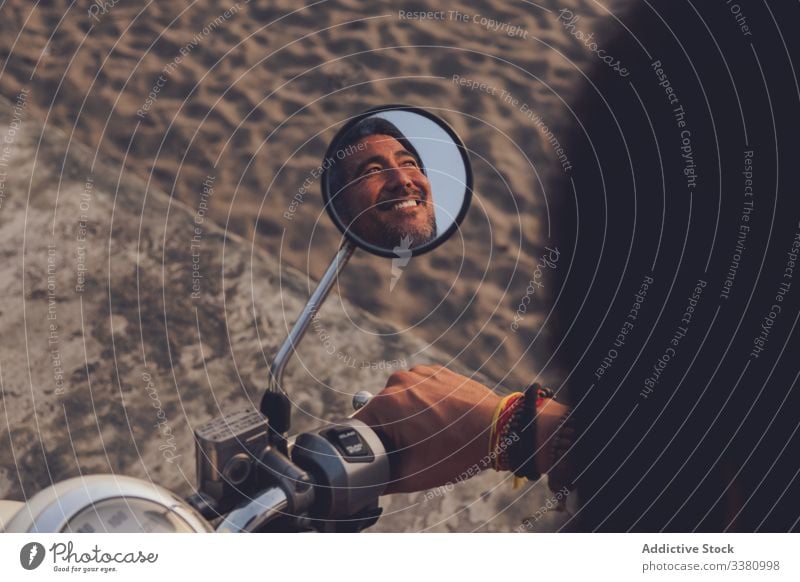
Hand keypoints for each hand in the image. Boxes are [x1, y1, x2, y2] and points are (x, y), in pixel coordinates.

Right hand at [354, 365, 499, 493]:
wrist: (498, 429)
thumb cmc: (456, 451)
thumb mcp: (411, 475)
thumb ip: (378, 478)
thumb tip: (364, 481)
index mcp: (385, 403)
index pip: (358, 427)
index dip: (368, 445)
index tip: (386, 456)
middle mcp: (398, 382)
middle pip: (380, 413)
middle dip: (391, 432)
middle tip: (415, 449)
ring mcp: (418, 373)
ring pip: (400, 402)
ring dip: (408, 417)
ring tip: (432, 434)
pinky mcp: (436, 371)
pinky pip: (419, 390)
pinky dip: (425, 404)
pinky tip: (442, 420)